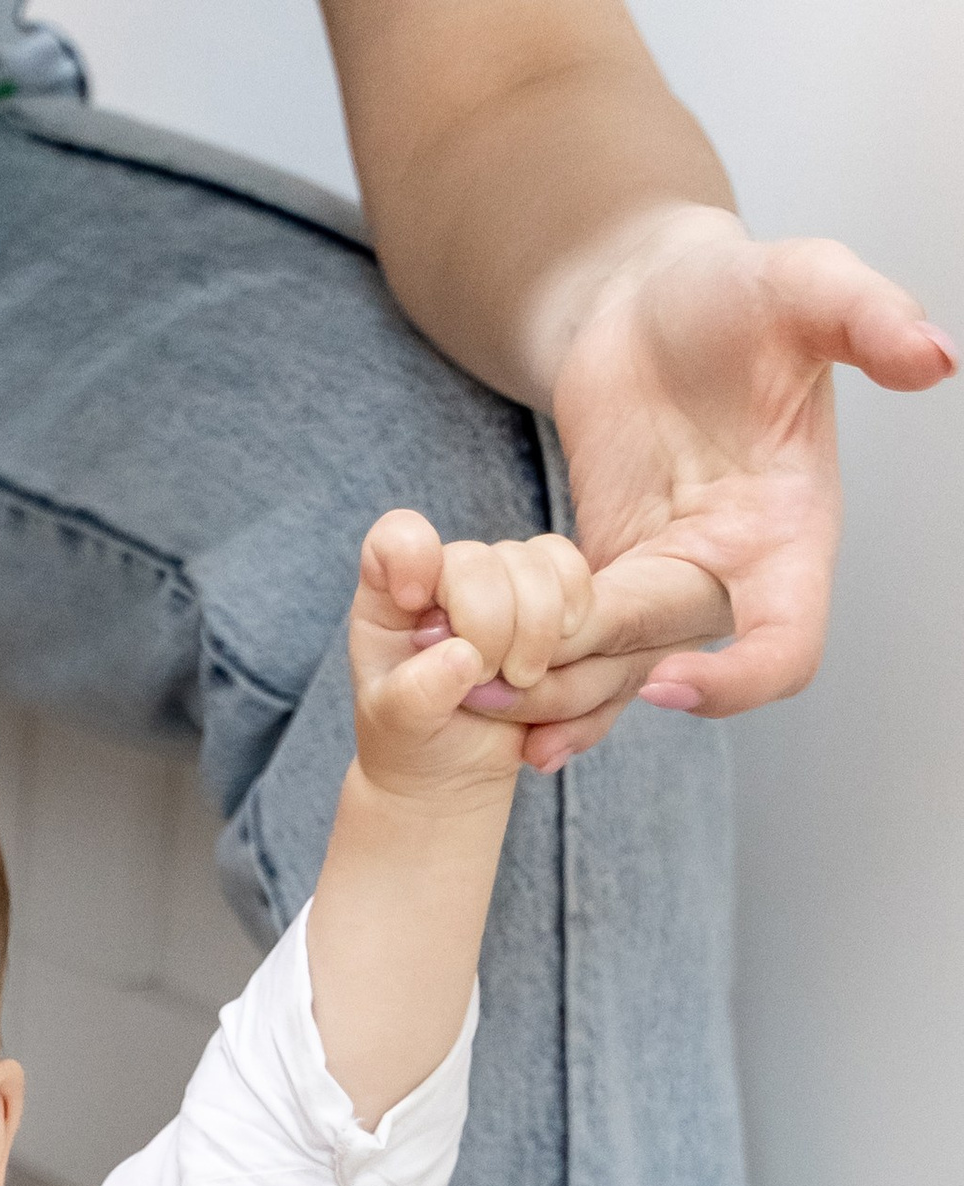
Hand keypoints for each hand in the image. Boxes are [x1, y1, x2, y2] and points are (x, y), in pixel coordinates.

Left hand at [347, 509, 596, 804]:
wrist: (455, 768)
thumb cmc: (412, 740)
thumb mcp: (396, 729)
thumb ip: (414, 695)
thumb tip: (462, 658)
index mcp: (392, 595)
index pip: (396, 538)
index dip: (411, 555)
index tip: (412, 601)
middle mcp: (448, 576)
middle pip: (484, 561)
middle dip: (493, 630)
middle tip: (486, 683)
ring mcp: (503, 582)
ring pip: (542, 567)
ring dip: (540, 635)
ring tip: (520, 683)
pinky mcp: (550, 598)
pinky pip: (580, 583)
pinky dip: (577, 631)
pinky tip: (551, 669)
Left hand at [483, 208, 954, 763]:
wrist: (654, 298)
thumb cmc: (739, 293)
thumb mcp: (809, 285)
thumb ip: (870, 319)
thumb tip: (939, 357)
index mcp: (792, 533)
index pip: (788, 646)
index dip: (736, 683)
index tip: (666, 679)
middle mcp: (731, 574)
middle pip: (666, 662)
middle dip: (591, 680)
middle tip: (507, 680)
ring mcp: (662, 584)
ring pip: (609, 675)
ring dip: (545, 696)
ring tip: (473, 699)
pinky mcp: (601, 577)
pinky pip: (570, 649)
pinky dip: (525, 677)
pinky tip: (470, 697)